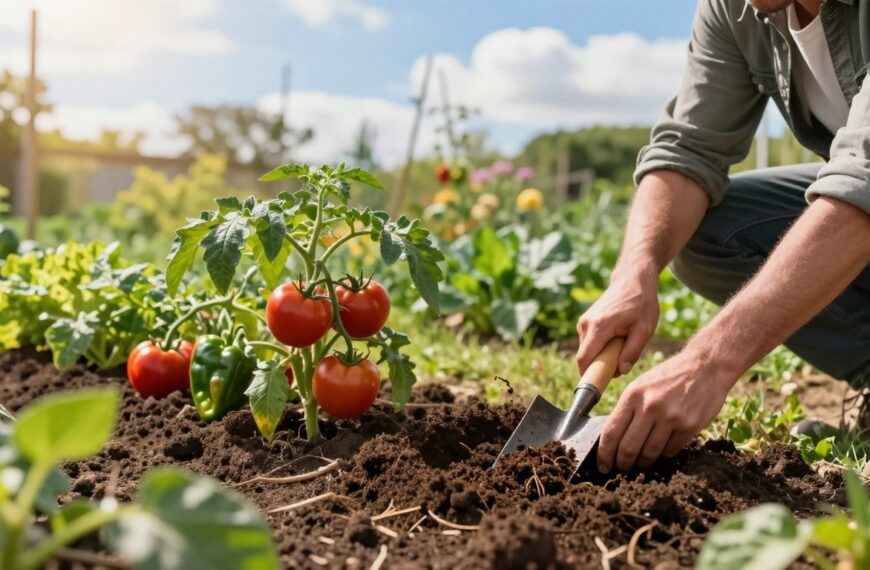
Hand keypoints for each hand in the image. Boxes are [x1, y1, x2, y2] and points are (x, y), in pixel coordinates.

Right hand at [576, 265, 658, 375]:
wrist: (632, 279)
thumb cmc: (641, 303)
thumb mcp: (645, 329)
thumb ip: (632, 351)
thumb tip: (620, 371)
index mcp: (599, 327)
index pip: (585, 359)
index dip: (589, 376)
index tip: (600, 387)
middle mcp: (586, 324)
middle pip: (585, 358)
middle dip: (599, 366)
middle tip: (621, 364)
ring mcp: (583, 322)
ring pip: (586, 351)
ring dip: (601, 356)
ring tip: (622, 345)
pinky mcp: (585, 322)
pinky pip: (588, 343)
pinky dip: (600, 348)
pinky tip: (617, 339)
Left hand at [596, 349, 735, 472]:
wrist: (705, 366)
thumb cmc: (669, 377)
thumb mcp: (641, 385)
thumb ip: (628, 409)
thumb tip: (613, 439)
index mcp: (633, 395)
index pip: (611, 432)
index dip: (604, 454)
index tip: (602, 465)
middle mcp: (649, 406)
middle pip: (628, 448)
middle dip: (621, 464)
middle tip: (620, 470)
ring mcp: (670, 417)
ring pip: (649, 453)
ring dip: (641, 464)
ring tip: (638, 465)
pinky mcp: (689, 426)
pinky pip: (669, 451)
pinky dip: (662, 456)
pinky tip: (659, 453)